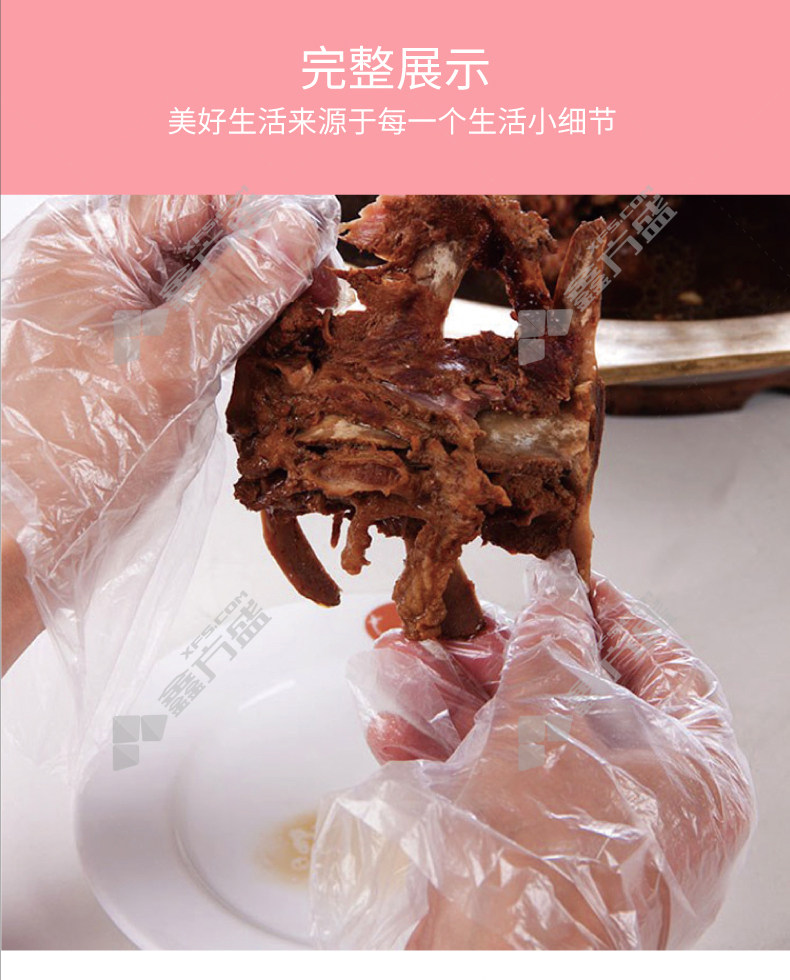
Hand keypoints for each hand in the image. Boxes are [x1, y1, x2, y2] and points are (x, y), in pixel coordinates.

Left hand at [1, 194, 338, 669]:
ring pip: (205, 281)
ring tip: (309, 327)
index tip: (323, 252)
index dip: (267, 216)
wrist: (19, 535)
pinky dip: (238, 334)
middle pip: (203, 232)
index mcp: (90, 242)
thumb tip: (296, 229)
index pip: (197, 195)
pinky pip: (195, 324)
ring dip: (260, 300)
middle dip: (269, 259)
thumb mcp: (167, 362)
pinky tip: (275, 352)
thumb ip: (235, 291)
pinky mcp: (131, 355)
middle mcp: (98, 265)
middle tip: (327, 298)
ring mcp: (114, 312)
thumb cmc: (69, 449)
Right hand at [310, 552, 755, 948]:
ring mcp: (595, 836)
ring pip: (519, 739)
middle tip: (454, 625)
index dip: (612, 615)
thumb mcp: (552, 710)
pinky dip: (443, 753)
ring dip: (451, 697)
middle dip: (495, 657)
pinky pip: (494, 784)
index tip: (569, 584)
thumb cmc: (553, 852)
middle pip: (573, 699)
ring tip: (400, 662)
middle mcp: (655, 805)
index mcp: (694, 768)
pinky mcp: (536, 859)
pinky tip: (392, 726)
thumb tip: (558, 587)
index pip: (666, 665)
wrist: (495, 962)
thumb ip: (555, 635)